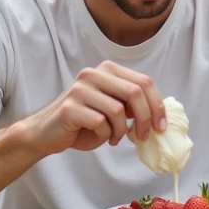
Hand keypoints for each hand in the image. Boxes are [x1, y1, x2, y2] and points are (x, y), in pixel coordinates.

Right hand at [21, 61, 166, 157]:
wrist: (47, 132)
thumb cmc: (84, 122)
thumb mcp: (113, 108)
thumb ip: (131, 104)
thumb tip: (159, 114)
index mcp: (108, 70)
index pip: (144, 81)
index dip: (158, 105)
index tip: (161, 126)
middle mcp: (93, 74)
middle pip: (135, 92)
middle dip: (145, 118)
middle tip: (143, 136)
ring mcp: (80, 89)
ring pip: (118, 110)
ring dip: (121, 130)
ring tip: (115, 137)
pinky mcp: (70, 107)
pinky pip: (100, 123)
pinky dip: (106, 135)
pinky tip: (101, 137)